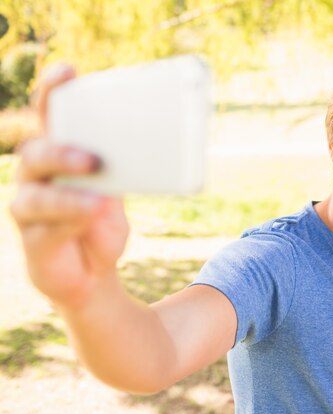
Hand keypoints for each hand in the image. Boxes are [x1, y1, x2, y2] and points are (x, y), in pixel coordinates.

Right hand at [10, 65, 128, 309]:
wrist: (94, 271)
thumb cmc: (103, 221)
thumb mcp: (119, 191)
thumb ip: (126, 169)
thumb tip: (153, 146)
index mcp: (58, 153)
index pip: (49, 116)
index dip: (52, 92)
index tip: (68, 73)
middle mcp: (36, 176)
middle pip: (35, 152)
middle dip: (62, 151)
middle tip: (93, 159)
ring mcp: (30, 208)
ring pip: (34, 194)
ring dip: (66, 195)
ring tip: (97, 199)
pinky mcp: (34, 241)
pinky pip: (44, 229)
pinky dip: (69, 223)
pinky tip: (89, 220)